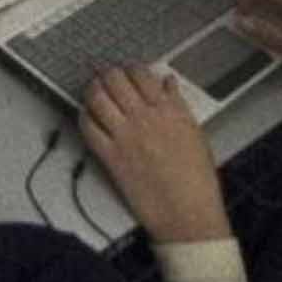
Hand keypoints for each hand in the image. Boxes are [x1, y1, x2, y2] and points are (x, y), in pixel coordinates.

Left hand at [79, 65, 231, 243]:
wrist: (187, 213)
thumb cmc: (197, 178)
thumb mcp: (195, 132)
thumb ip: (178, 104)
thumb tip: (168, 83)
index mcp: (168, 110)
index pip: (140, 73)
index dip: (130, 68)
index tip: (128, 71)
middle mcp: (144, 118)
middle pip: (114, 80)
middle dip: (108, 74)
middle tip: (106, 77)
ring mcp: (125, 137)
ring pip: (98, 98)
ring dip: (93, 90)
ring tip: (93, 91)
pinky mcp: (111, 158)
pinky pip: (89, 128)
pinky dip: (84, 117)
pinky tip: (87, 116)